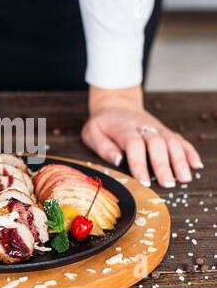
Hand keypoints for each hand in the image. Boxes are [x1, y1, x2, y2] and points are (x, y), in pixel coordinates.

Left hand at [81, 85, 202, 187]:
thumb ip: (102, 146)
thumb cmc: (103, 123)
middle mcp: (144, 127)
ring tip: (184, 178)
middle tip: (168, 183)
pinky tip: (195, 165)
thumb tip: (117, 160)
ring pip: (172, 142)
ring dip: (180, 160)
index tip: (144, 181)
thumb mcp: (92, 132)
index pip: (134, 145)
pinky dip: (189, 152)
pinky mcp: (165, 131)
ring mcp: (157, 128)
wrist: (116, 104)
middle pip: (157, 144)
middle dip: (164, 165)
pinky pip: (180, 140)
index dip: (140, 164)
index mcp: (124, 129)